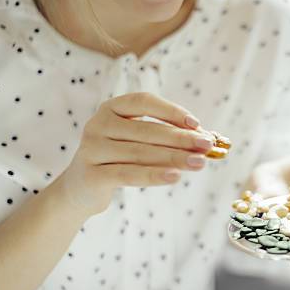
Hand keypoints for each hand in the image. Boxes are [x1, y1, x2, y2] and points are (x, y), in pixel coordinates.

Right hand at [56, 92, 214, 215]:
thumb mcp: (139, 142)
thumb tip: (207, 139)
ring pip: (141, 153)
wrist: (82, 188)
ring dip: (175, 158)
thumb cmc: (120, 159)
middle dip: (181, 138)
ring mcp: (92, 149)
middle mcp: (98, 124)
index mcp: (111, 108)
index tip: (196, 123)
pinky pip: (128, 174)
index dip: (171, 111)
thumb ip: (167, 137)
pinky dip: (154, 175)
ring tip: (200, 163)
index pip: (144, 101)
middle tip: (207, 145)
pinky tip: (175, 177)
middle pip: (147, 130)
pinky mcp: (91, 174)